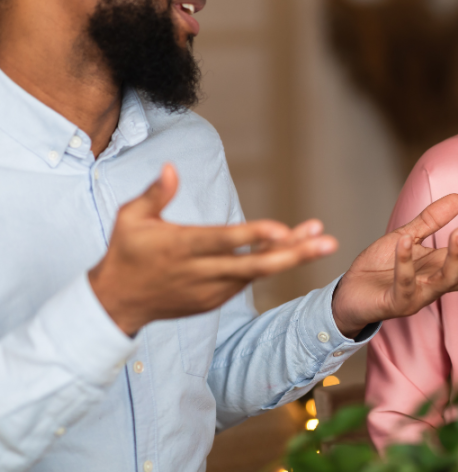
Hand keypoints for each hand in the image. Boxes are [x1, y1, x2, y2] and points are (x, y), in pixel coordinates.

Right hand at [88, 164, 337, 335]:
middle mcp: (200, 272)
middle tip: (328, 242)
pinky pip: (247, 281)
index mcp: (180, 248)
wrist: (116, 303)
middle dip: (294, 254)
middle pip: (254, 265)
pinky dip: (270, 266)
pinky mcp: (215, 301)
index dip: (254, 236)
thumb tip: (171, 168)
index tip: (283, 229)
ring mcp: (210, 290)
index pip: (224, 241)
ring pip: (257, 273)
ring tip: (321, 240)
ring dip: (291, 256)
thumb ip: (155, 195)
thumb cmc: (126, 252)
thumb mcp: (130, 219)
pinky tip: (294, 249)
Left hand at [331, 194, 457, 337]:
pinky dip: (405, 262)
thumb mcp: (407, 237)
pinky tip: (406, 241)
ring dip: (456, 258)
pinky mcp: (395, 302)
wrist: (347, 294)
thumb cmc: (378, 269)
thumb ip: (431, 221)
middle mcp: (435, 284)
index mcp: (440, 266)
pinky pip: (404, 283)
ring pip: (445, 281)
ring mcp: (417, 296)